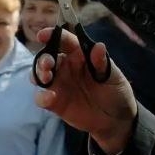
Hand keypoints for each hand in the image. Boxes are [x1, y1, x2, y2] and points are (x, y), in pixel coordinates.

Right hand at [32, 26, 137, 154]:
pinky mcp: (55, 102)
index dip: (52, 35)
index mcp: (79, 55)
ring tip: (46, 78)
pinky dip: (42, 97)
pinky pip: (42, 97)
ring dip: (38, 74)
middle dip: (43, 58)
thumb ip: (103, 63)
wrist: (116, 119)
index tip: (43, 35)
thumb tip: (99, 46)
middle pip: (47, 57)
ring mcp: (59, 84)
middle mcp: (65, 67)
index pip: (64, 41)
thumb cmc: (116, 91)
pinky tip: (50, 98)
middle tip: (48, 64)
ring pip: (39, 75)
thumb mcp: (114, 76)